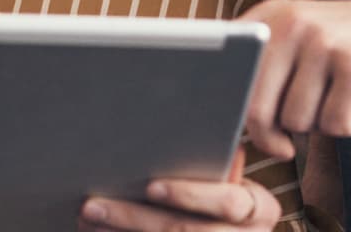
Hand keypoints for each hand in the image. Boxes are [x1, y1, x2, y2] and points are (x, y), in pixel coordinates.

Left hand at [79, 148, 279, 230]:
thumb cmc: (231, 201)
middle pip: (186, 231)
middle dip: (135, 217)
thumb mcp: (238, 182)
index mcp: (261, 210)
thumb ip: (219, 164)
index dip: (189, 194)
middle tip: (94, 205)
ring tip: (89, 220)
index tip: (151, 186)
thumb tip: (180, 130)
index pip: (228, 201)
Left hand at [240, 0, 350, 158]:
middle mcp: (292, 23)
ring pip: (296, 122)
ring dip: (315, 124)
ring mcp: (324, 42)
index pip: (229, 74)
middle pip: (256, 108)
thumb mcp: (298, 43)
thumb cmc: (345, 52)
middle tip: (287, 139)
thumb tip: (220, 118)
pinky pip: (335, 125)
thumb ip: (260, 69)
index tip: (246, 128)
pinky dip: (347, 124)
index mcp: (270, 17)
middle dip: (271, 135)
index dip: (233, 110)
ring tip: (333, 97)